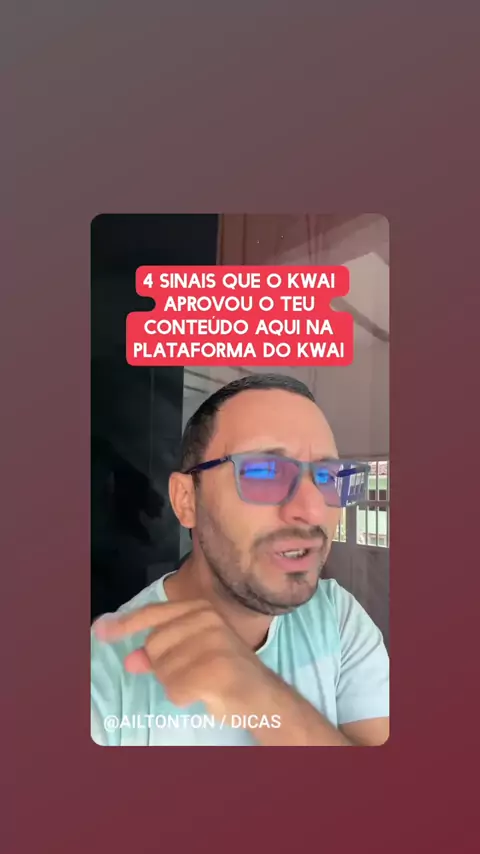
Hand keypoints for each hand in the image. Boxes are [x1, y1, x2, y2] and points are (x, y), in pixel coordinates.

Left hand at [94, 600, 272, 719]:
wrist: (262, 697)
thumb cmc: (224, 671)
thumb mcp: (189, 656)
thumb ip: (159, 654)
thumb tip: (130, 659)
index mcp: (200, 608)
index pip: (153, 614)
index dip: (125, 624)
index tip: (99, 632)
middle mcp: (206, 618)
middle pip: (154, 647)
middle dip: (165, 667)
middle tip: (193, 672)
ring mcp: (212, 641)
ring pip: (163, 671)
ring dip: (177, 684)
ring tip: (203, 682)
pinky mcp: (214, 668)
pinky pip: (175, 689)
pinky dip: (183, 697)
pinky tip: (204, 693)